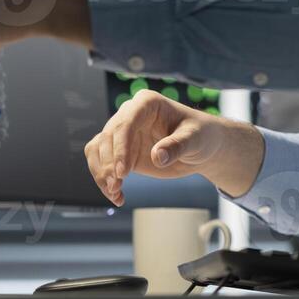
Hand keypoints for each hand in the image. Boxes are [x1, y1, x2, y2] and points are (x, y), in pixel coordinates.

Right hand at [84, 90, 263, 206]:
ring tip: (115, 193)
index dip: (120, 147)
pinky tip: (117, 196)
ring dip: (101, 173)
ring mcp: (123, 133)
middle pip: (107, 137)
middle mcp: (130, 114)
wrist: (200, 147)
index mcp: (146, 103)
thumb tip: (158, 156)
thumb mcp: (194, 139)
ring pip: (97, 149)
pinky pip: (101, 163)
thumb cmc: (200, 136)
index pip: (125, 123)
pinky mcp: (120, 151)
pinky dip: (104, 180)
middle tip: (116, 186)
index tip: (122, 172)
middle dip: (108, 164)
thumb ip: (177, 146)